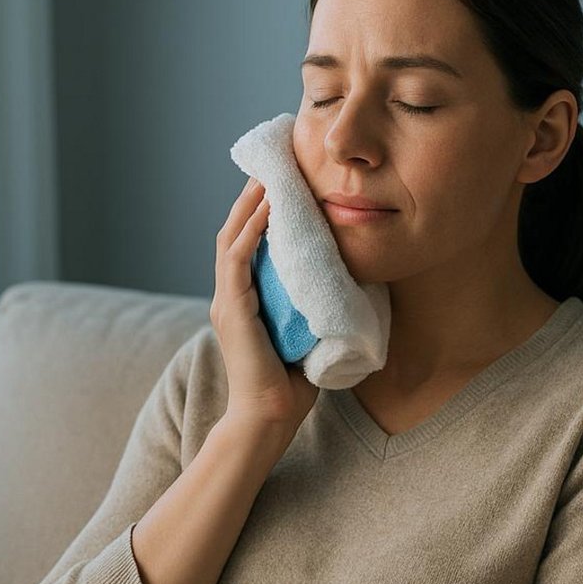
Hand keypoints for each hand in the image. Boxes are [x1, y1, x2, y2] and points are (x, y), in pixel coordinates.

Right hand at [212, 176, 319, 434]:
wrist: (269, 419)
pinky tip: (266, 208)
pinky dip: (251, 231)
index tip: (283, 183)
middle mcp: (231, 294)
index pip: (249, 243)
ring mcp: (227, 300)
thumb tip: (355, 284)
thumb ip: (317, 307)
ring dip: (250, 204)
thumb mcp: (308, 333)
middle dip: (253, 196)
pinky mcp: (231, 309)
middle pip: (236, 231)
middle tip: (274, 164)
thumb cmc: (293, 385)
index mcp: (246, 299)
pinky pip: (237, 259)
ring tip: (269, 175)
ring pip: (232, 237)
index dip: (262, 212)